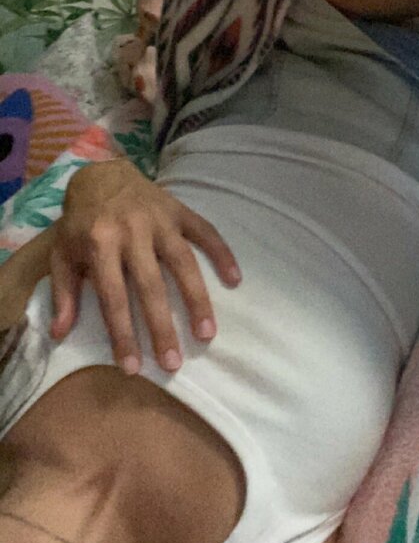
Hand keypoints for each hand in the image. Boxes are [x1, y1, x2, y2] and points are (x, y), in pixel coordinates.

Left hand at [49, 159, 240, 373]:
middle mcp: (131, 231)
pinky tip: (235, 279)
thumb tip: (59, 334)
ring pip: (183, 263)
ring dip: (197, 299)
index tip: (133, 367)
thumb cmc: (81, 223)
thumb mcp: (62, 254)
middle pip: (150, 286)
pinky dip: (222, 253)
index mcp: (99, 243)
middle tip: (173, 363)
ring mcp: (159, 220)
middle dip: (162, 327)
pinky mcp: (179, 210)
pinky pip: (205, 232)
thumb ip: (64, 293)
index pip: (113, 296)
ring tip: (207, 333)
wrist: (101, 175)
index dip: (122, 333)